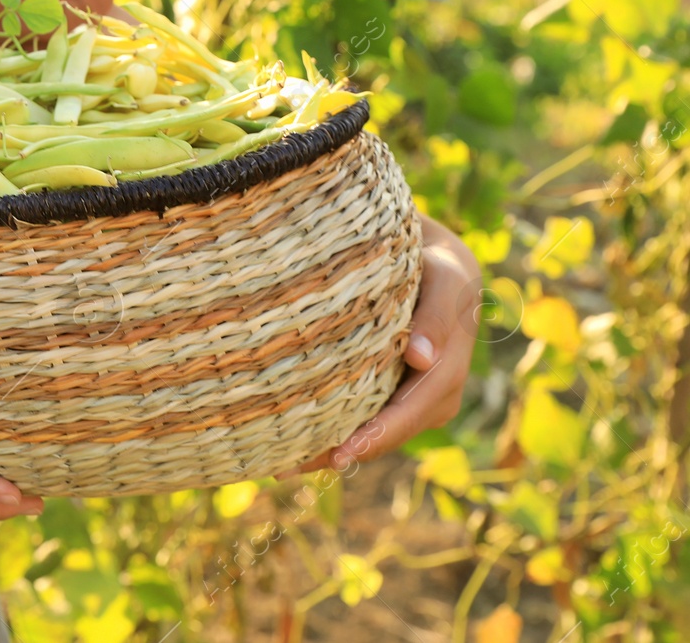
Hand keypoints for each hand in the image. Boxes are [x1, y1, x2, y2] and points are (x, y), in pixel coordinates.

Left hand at [274, 211, 480, 478]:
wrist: (437, 261)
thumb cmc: (439, 267)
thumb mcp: (445, 281)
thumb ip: (436, 317)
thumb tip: (422, 360)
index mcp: (447, 373)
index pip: (410, 414)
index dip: (376, 436)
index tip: (340, 453)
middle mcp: (432, 395)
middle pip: (384, 434)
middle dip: (341, 452)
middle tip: (289, 466)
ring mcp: (410, 396)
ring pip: (370, 431)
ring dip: (328, 449)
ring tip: (280, 462)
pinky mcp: (388, 389)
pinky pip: (362, 415)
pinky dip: (330, 429)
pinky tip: (290, 442)